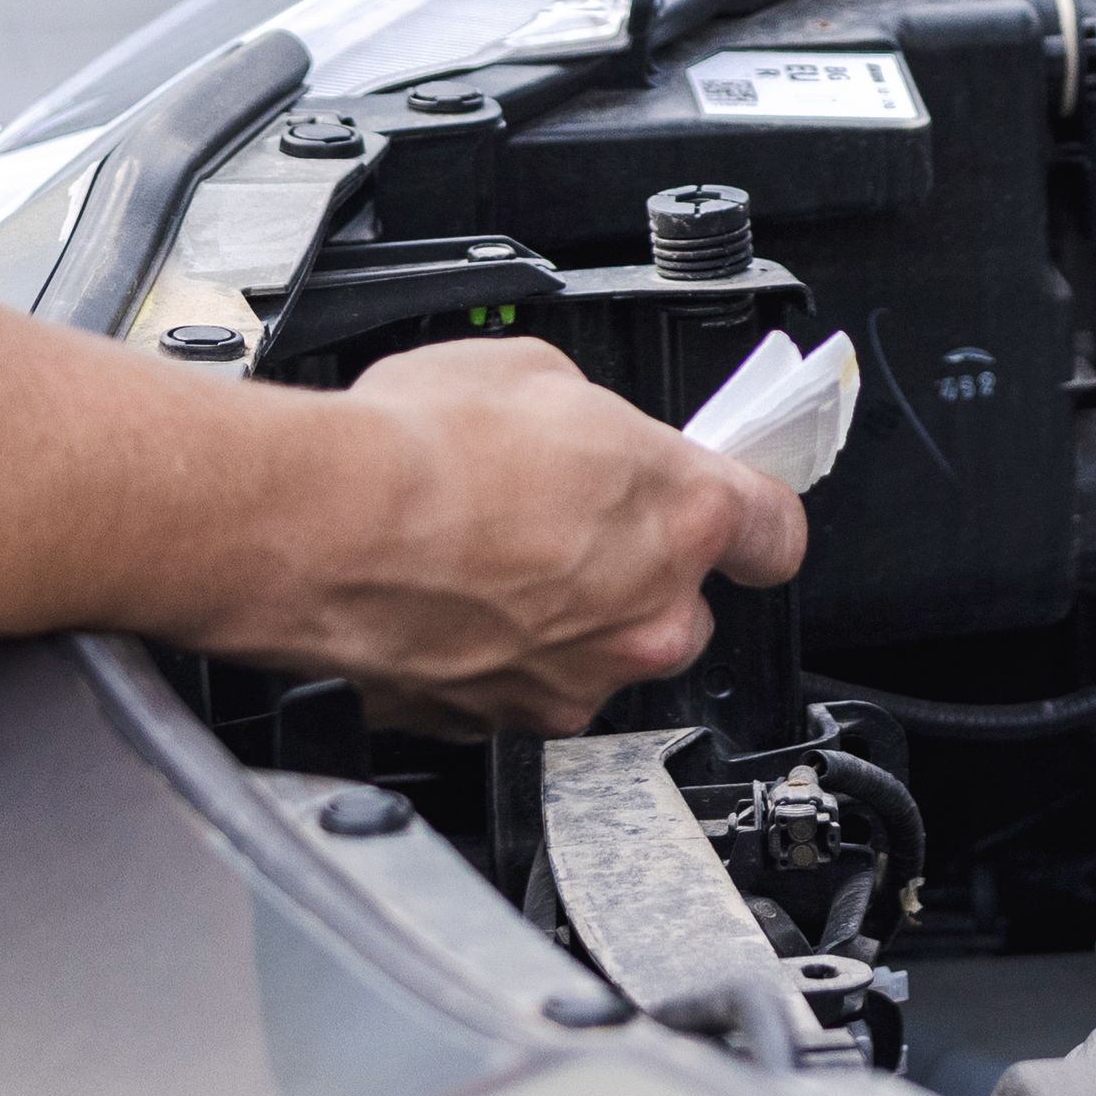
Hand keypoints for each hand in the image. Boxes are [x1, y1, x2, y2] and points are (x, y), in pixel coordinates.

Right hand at [216, 335, 806, 727]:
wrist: (321, 527)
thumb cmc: (420, 446)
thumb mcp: (536, 374)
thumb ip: (593, 422)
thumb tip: (584, 438)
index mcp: (684, 511)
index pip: (775, 534)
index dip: (752, 524)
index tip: (735, 522)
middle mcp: (649, 613)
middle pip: (682, 604)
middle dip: (637, 571)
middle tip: (567, 523)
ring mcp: (579, 678)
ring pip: (603, 654)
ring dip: (566, 620)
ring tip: (489, 562)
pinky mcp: (505, 722)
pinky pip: (523, 687)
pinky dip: (497, 658)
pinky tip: (450, 604)